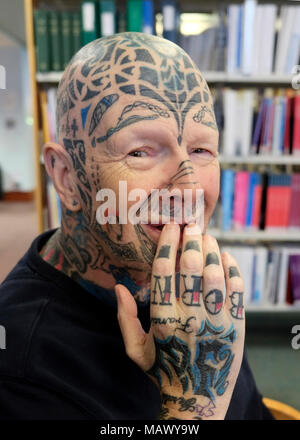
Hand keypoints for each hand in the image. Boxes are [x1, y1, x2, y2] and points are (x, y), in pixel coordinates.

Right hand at [115, 223, 244, 419]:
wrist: (197, 396)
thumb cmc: (162, 369)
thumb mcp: (136, 349)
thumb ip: (125, 318)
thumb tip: (118, 287)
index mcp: (163, 319)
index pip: (164, 270)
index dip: (168, 243)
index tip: (171, 227)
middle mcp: (189, 316)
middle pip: (191, 266)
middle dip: (191, 239)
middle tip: (191, 225)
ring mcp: (215, 320)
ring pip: (215, 273)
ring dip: (210, 248)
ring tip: (206, 236)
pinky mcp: (236, 325)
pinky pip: (236, 288)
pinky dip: (231, 267)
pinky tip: (224, 256)